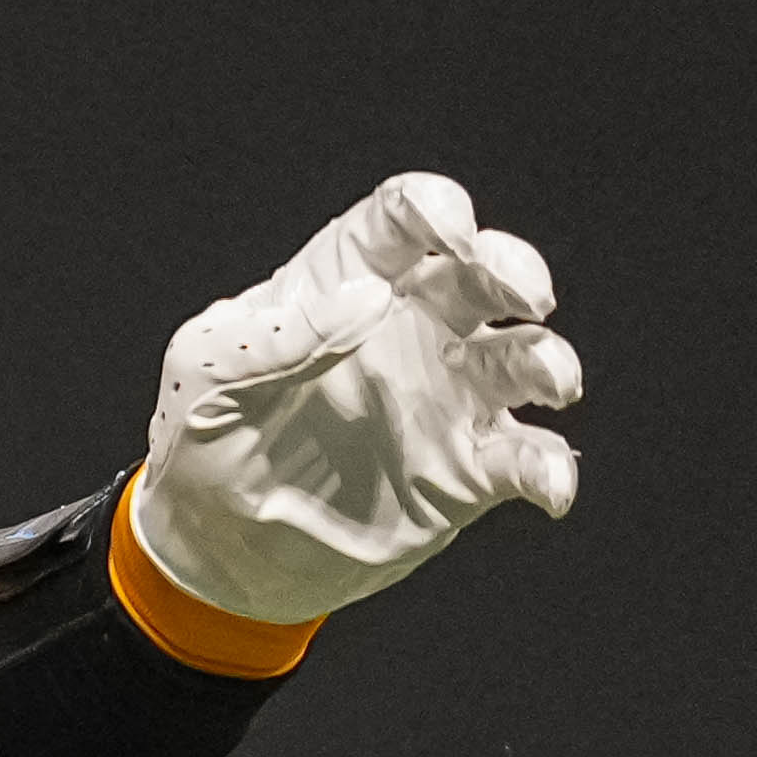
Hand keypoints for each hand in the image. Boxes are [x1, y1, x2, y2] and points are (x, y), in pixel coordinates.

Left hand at [131, 171, 581, 627]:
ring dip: (548, 361)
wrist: (215, 546)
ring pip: (522, 357)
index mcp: (344, 281)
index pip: (401, 221)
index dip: (435, 210)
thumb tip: (369, 298)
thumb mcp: (209, 371)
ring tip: (551, 380)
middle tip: (528, 291)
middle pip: (482, 274)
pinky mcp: (465, 472)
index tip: (451, 229)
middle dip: (514, 268)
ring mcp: (446, 398)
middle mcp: (410, 327)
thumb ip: (281, 332)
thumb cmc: (205, 435)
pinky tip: (548, 488)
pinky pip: (526, 459)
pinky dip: (550, 469)